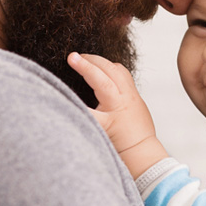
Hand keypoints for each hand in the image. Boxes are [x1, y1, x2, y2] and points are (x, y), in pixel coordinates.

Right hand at [67, 53, 167, 177]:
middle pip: (107, 73)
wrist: (140, 149)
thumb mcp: (98, 131)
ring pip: (117, 69)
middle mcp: (125, 98)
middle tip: (72, 56)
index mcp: (115, 108)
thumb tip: (64, 101)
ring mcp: (132, 94)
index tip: (70, 58)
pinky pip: (123, 73)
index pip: (97, 84)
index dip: (84, 70)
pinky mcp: (135, 93)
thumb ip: (84, 114)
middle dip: (89, 61)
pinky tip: (101, 68)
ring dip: (100, 61)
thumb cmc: (118, 143)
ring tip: (85, 59)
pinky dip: (110, 67)